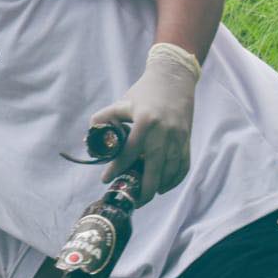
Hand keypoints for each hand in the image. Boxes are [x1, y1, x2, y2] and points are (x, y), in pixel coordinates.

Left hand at [91, 43, 199, 205]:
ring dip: (158, 187)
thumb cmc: (145, 91)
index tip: (105, 180)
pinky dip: (174, 180)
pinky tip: (163, 187)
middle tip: (131, 198)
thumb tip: (91, 136)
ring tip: (144, 196)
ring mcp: (178, 138)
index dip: (116, 168)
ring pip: (170, 171)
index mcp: (145, 122)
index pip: (129, 152)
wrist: (175, 78)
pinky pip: (183, 166)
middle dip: (143, 189)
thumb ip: (105, 118)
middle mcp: (164, 132)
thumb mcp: (122, 102)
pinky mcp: (187, 140)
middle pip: (154, 169)